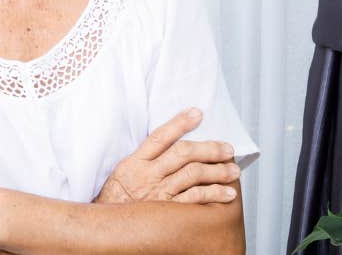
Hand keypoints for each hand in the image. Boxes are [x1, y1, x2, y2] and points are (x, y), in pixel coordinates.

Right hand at [94, 107, 238, 204]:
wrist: (108, 227)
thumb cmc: (117, 199)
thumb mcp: (124, 173)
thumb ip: (145, 159)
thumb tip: (170, 144)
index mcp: (135, 162)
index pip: (159, 137)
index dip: (179, 123)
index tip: (197, 113)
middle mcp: (148, 175)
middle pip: (182, 154)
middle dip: (209, 149)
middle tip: (227, 149)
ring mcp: (159, 193)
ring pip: (193, 174)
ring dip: (217, 171)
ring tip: (233, 171)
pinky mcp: (168, 211)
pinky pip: (195, 199)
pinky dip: (214, 194)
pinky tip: (228, 193)